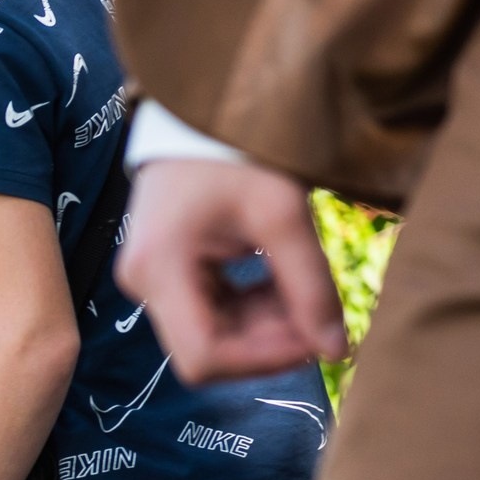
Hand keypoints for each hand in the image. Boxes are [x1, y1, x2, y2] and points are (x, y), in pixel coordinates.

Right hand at [117, 157, 347, 382]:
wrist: (200, 119)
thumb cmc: (237, 155)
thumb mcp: (282, 214)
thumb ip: (310, 286)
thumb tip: (336, 351)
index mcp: (160, 269)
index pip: (204, 356)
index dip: (262, 361)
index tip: (314, 340)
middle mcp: (143, 285)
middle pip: (207, 351)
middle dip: (268, 342)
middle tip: (318, 316)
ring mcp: (149, 283)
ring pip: (211, 337)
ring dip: (264, 328)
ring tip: (302, 293)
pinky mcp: (164, 278)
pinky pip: (209, 316)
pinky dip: (251, 311)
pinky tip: (278, 285)